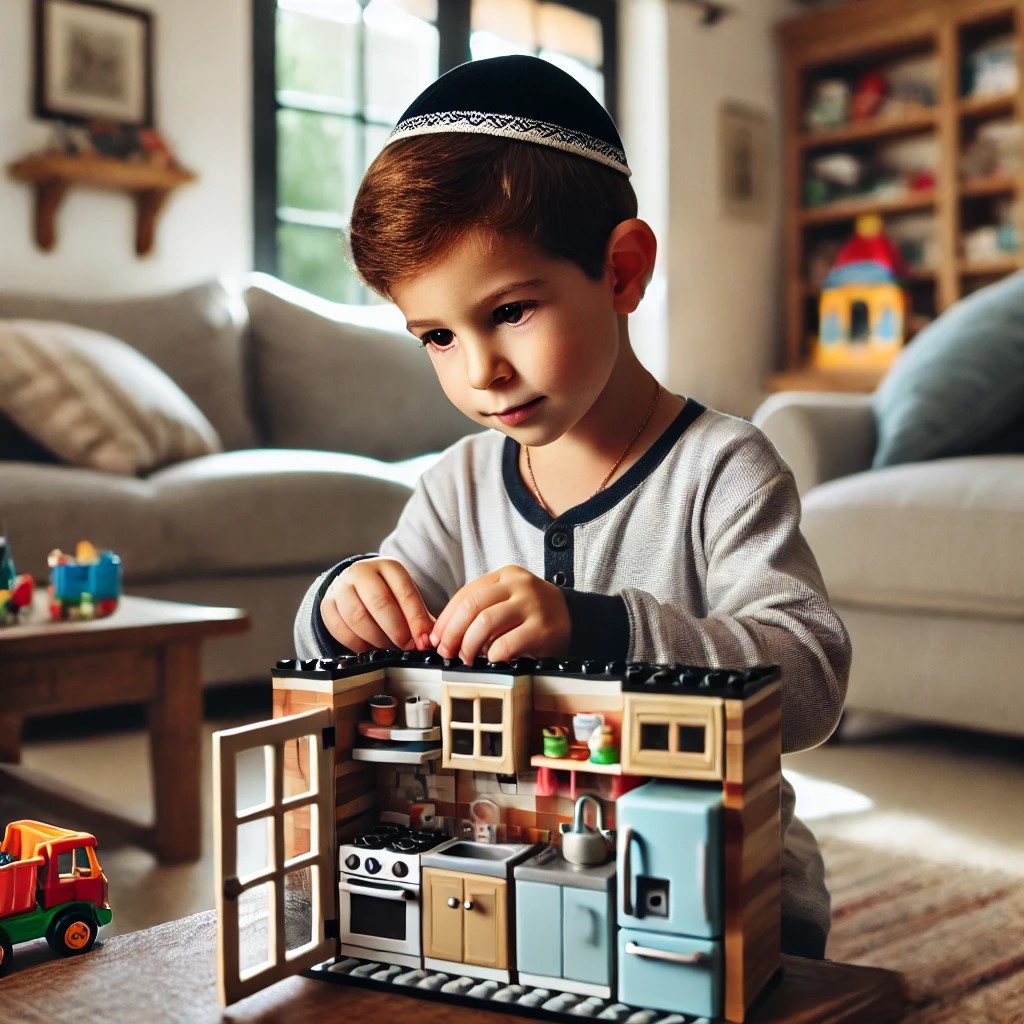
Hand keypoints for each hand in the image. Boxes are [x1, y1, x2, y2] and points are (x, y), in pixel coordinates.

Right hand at [320, 558, 433, 652]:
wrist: (356, 587)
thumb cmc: (388, 595)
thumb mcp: (406, 598)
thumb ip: (420, 618)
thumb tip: (430, 642)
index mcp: (387, 565)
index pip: (405, 592)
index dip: (416, 620)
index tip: (423, 641)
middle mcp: (361, 571)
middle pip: (379, 602)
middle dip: (396, 630)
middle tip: (406, 646)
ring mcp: (341, 586)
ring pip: (357, 617)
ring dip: (376, 639)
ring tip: (389, 647)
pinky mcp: (327, 604)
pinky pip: (340, 629)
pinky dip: (357, 644)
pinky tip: (370, 649)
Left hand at [430, 565, 569, 663]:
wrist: (578, 620)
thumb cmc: (534, 614)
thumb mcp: (509, 600)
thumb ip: (482, 609)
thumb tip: (444, 634)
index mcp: (506, 575)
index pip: (467, 593)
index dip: (447, 618)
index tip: (436, 638)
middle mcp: (519, 585)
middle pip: (472, 605)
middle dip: (453, 632)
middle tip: (447, 652)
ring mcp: (532, 605)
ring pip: (486, 622)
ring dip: (469, 645)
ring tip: (467, 659)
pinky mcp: (542, 628)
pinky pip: (507, 643)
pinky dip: (493, 656)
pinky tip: (492, 661)